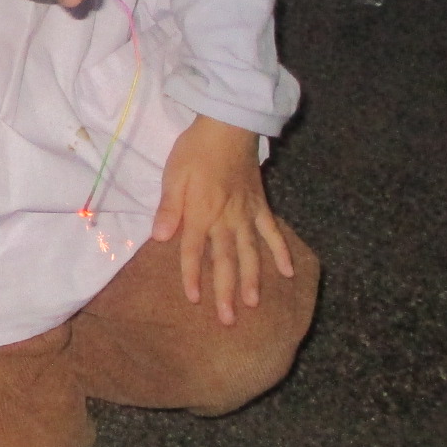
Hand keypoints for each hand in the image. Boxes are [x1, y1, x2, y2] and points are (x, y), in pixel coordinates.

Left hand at [149, 115, 293, 324]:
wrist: (229, 125)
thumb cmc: (195, 150)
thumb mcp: (174, 175)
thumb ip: (169, 208)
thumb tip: (159, 238)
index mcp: (201, 213)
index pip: (195, 251)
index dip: (192, 276)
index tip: (193, 300)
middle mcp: (226, 220)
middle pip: (226, 261)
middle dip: (226, 291)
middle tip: (228, 320)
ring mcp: (247, 214)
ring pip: (250, 253)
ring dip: (252, 280)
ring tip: (253, 305)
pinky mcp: (260, 206)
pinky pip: (272, 232)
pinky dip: (280, 252)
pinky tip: (287, 272)